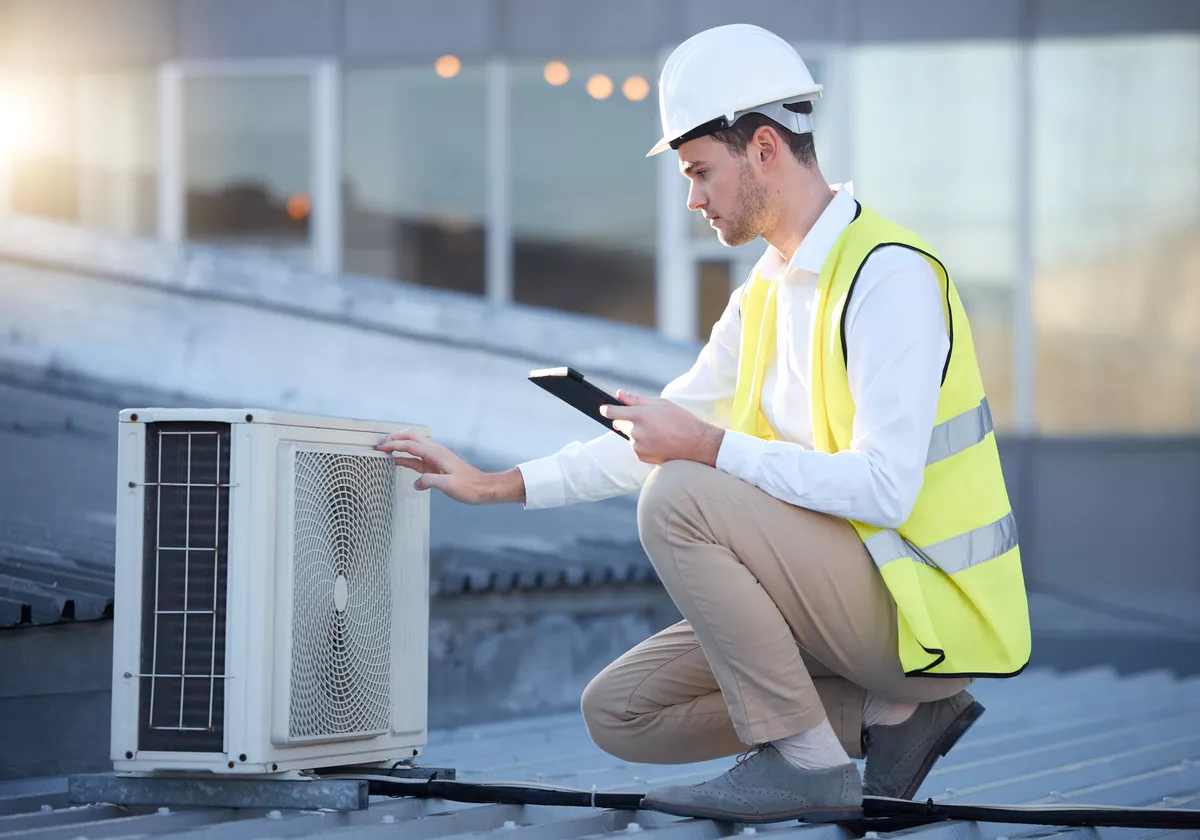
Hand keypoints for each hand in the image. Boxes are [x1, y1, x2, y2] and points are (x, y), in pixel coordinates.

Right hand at [377, 430, 496, 503]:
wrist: (483, 488)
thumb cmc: (470, 486)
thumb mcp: (449, 485)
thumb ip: (430, 481)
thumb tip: (417, 482)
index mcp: (437, 454)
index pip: (411, 445)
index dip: (395, 445)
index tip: (382, 447)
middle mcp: (436, 452)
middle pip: (412, 438)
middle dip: (396, 438)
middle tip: (381, 443)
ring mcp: (435, 458)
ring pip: (414, 446)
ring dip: (399, 445)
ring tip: (385, 449)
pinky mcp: (436, 465)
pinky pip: (417, 458)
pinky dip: (405, 457)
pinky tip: (398, 461)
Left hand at [600, 390, 724, 466]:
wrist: (696, 444)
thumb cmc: (681, 421)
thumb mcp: (661, 403)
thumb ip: (636, 399)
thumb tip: (619, 394)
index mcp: (640, 415)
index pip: (613, 412)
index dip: (607, 410)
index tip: (603, 409)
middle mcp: (637, 431)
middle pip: (621, 424)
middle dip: (628, 420)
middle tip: (648, 420)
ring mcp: (638, 445)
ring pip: (629, 436)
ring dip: (637, 433)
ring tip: (658, 432)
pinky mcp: (641, 456)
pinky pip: (636, 447)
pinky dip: (643, 444)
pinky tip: (658, 441)